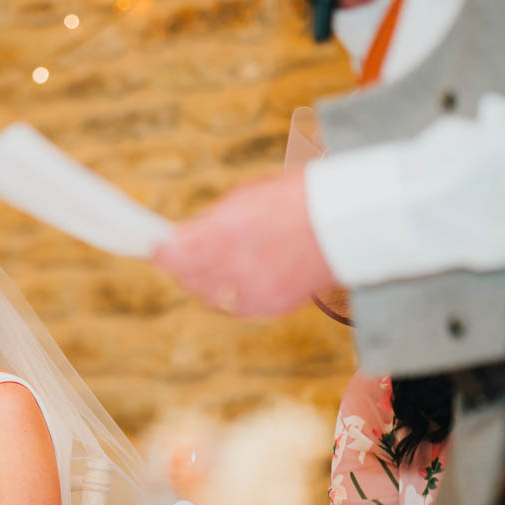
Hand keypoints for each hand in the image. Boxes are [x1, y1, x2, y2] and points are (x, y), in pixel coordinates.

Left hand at [153, 167, 336, 317]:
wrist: (348, 220)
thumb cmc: (300, 198)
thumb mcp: (248, 196)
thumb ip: (212, 220)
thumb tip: (185, 236)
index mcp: (227, 230)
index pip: (174, 253)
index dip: (162, 252)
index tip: (156, 248)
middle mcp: (236, 264)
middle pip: (188, 277)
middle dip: (181, 267)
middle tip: (179, 258)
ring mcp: (255, 288)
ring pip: (209, 296)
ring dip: (202, 284)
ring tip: (206, 270)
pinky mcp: (273, 304)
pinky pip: (236, 308)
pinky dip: (228, 298)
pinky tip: (232, 284)